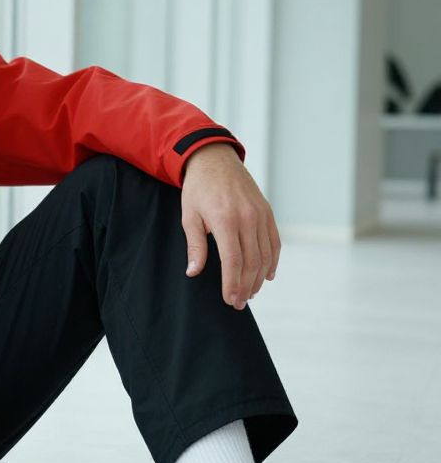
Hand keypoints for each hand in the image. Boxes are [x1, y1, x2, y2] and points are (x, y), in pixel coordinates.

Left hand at [180, 143, 279, 308]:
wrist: (214, 160)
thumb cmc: (198, 189)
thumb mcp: (189, 216)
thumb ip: (195, 246)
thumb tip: (193, 272)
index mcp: (225, 219)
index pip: (233, 261)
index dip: (232, 284)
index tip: (229, 299)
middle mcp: (247, 218)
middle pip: (252, 262)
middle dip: (245, 286)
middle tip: (238, 302)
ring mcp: (260, 214)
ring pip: (266, 255)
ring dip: (259, 278)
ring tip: (250, 293)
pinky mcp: (268, 212)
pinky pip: (274, 242)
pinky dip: (272, 261)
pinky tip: (267, 275)